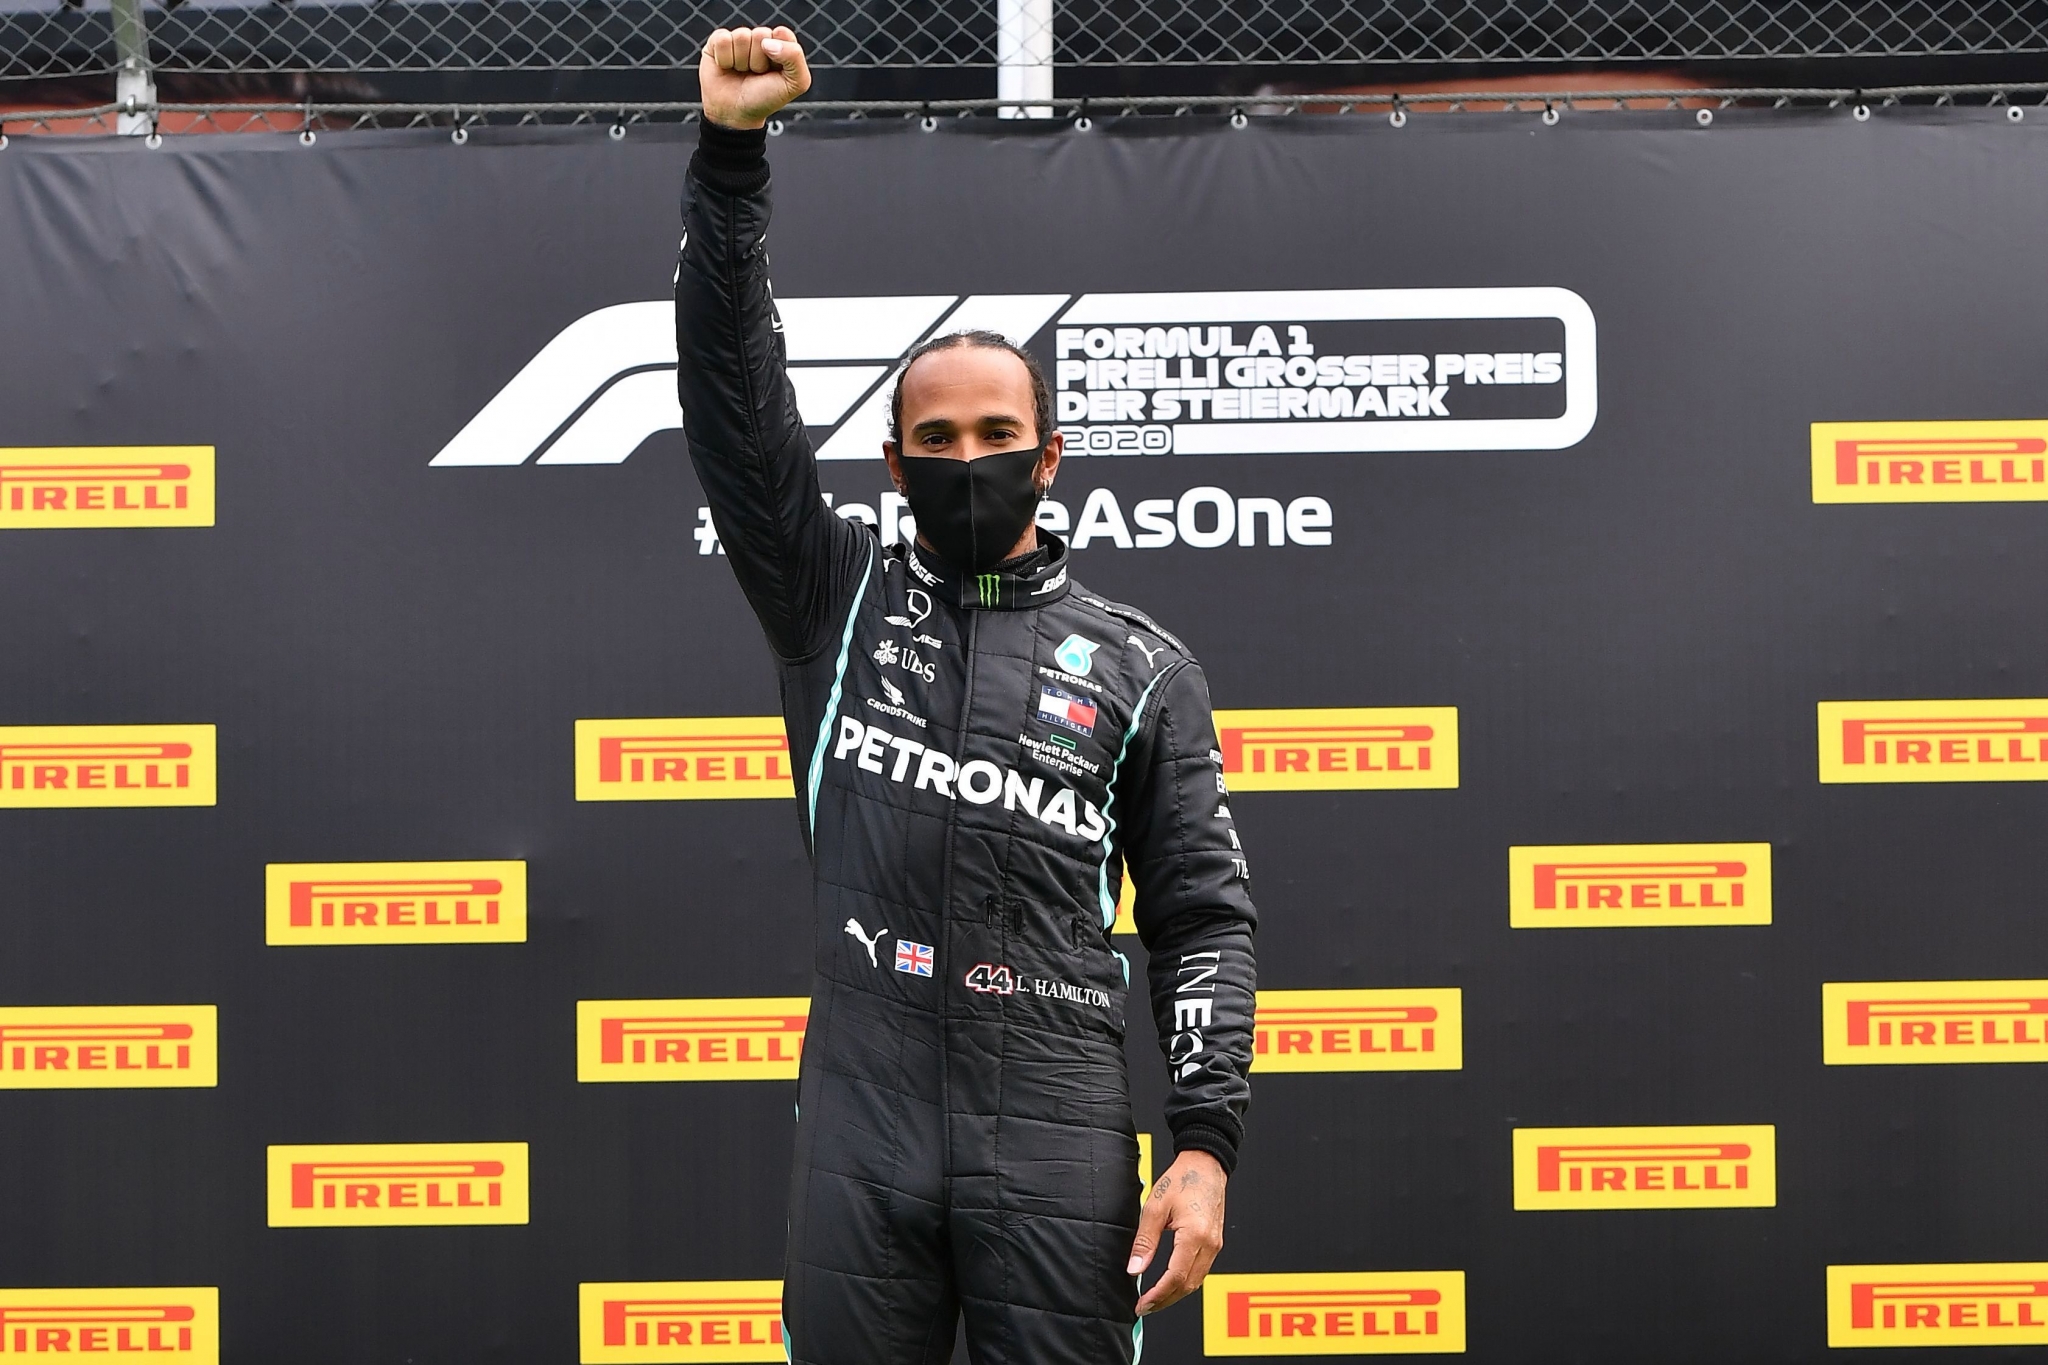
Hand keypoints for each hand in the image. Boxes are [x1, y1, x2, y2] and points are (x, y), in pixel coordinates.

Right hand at [699, 25, 811, 129]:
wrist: (735, 114)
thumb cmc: (764, 99)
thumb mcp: (795, 84)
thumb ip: (795, 56)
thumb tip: (767, 42)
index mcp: (780, 46)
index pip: (783, 34)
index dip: (779, 53)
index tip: (775, 71)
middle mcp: (759, 40)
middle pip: (761, 34)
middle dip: (759, 60)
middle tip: (756, 75)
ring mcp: (738, 40)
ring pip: (741, 36)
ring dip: (741, 61)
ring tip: (741, 73)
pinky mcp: (718, 42)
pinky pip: (723, 39)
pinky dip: (724, 58)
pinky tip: (727, 67)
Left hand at [1128, 1150, 1226, 1315]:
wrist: (1205, 1164)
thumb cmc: (1182, 1179)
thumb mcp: (1155, 1207)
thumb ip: (1145, 1241)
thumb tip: (1134, 1268)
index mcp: (1194, 1235)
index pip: (1176, 1277)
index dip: (1158, 1295)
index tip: (1142, 1304)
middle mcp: (1210, 1244)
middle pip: (1188, 1285)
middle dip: (1165, 1300)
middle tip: (1145, 1307)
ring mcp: (1215, 1245)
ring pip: (1197, 1281)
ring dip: (1175, 1294)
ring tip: (1154, 1299)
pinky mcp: (1215, 1243)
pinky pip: (1201, 1270)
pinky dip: (1185, 1282)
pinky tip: (1171, 1283)